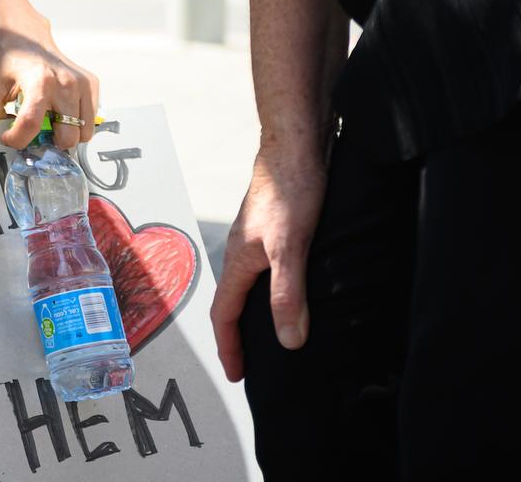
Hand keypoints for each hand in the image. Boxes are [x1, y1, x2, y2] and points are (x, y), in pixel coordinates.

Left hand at [0, 21, 100, 149]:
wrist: (27, 37)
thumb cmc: (7, 64)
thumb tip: (10, 142)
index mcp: (38, 81)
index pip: (31, 123)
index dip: (17, 139)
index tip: (7, 138)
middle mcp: (66, 83)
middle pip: (67, 137)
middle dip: (49, 143)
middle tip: (35, 134)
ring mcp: (83, 84)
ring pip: (83, 133)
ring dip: (65, 135)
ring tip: (48, 122)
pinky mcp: (91, 84)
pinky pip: (90, 120)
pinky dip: (76, 123)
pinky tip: (59, 111)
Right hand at [211, 139, 327, 380]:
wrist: (294, 145)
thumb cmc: (290, 190)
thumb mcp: (291, 247)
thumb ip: (288, 294)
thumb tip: (289, 342)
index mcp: (239, 262)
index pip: (225, 314)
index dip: (230, 348)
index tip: (236, 376)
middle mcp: (242, 253)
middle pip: (234, 303)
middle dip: (238, 336)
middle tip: (251, 364)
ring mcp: (256, 240)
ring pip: (250, 286)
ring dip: (254, 314)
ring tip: (272, 335)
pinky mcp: (274, 229)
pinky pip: (267, 271)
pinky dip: (272, 292)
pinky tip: (293, 291)